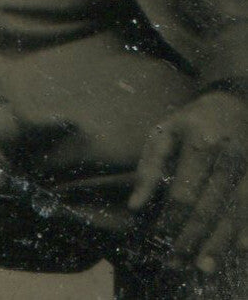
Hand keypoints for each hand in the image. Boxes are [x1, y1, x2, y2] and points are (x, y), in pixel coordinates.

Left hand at [130, 90, 247, 273]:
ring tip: (203, 268)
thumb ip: (149, 168)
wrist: (233, 103)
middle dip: (192, 239)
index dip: (172, 219)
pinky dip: (247, 231)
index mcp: (199, 142)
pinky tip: (240, 252)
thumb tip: (135, 206)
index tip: (160, 240)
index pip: (184, 191)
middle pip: (210, 207)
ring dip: (220, 244)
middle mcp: (228, 155)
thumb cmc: (190, 123)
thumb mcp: (163, 133)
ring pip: (236, 213)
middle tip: (177, 264)